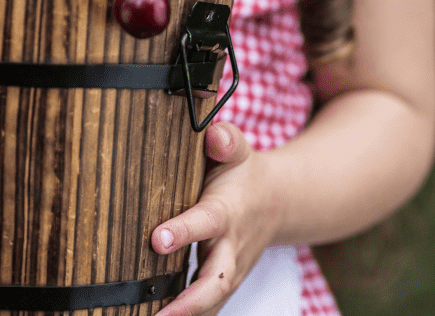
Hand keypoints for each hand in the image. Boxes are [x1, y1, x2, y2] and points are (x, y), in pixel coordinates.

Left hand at [151, 122, 282, 315]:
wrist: (276, 203)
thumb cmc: (244, 175)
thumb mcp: (238, 151)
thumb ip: (226, 141)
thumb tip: (214, 136)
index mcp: (226, 213)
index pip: (205, 222)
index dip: (182, 232)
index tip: (157, 238)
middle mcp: (229, 249)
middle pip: (215, 282)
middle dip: (190, 302)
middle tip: (161, 315)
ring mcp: (228, 273)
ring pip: (211, 303)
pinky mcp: (221, 287)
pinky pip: (206, 309)